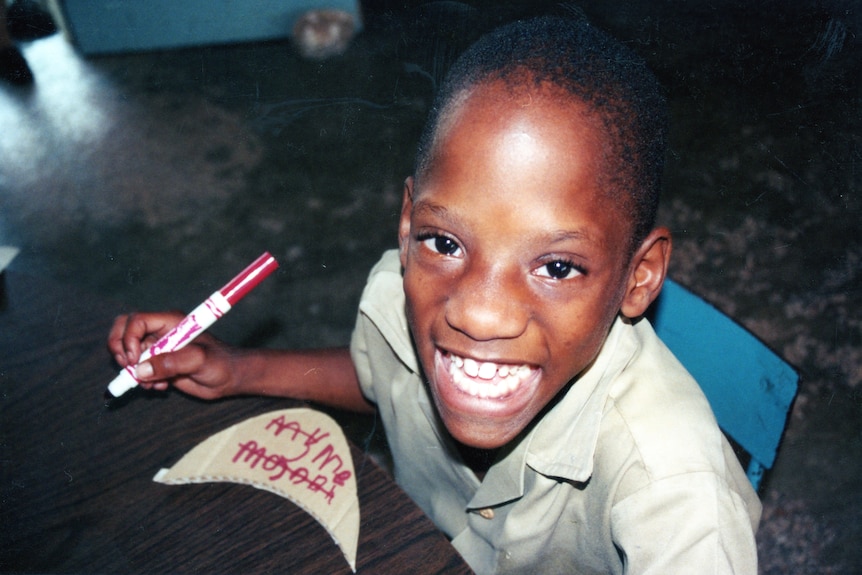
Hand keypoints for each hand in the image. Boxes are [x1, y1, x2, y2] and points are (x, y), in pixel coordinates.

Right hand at [107, 311, 236, 399]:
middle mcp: (161, 333)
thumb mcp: (198, 360)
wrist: (231, 378)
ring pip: (129, 355)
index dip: (128, 338)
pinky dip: (144, 381)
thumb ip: (171, 363)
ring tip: (154, 383)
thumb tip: (140, 370)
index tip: (133, 359)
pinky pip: (139, 372)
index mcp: (170, 322)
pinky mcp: (160, 366)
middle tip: (129, 368)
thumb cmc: (221, 363)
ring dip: (134, 372)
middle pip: (124, 332)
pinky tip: (162, 386)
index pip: (136, 321)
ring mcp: (159, 350)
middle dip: (121, 351)